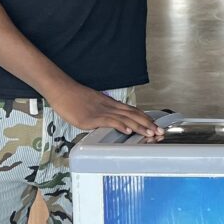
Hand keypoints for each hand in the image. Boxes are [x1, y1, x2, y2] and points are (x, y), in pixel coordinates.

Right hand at [47, 82, 161, 138]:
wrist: (62, 90)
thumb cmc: (75, 97)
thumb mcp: (94, 104)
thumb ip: (104, 112)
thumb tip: (112, 121)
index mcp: (111, 104)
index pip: (133, 111)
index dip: (146, 118)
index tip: (156, 125)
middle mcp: (110, 107)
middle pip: (134, 114)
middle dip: (148, 124)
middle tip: (160, 132)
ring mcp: (101, 112)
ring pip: (125, 118)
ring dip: (139, 126)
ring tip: (151, 133)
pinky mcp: (92, 118)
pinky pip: (109, 121)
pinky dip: (120, 125)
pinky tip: (128, 131)